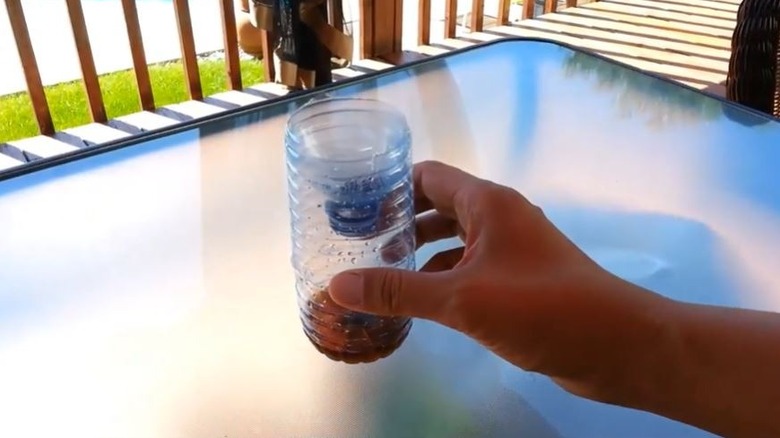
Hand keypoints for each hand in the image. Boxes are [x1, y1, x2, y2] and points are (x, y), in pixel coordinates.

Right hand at [328, 161, 670, 398]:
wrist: (616, 346)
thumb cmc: (541, 307)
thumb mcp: (461, 299)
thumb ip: (398, 291)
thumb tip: (337, 286)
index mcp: (488, 203)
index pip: (428, 176)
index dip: (389, 186)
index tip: (350, 206)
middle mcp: (499, 218)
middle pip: (437, 207)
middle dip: (399, 223)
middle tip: (355, 243)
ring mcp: (511, 251)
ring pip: (453, 243)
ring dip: (418, 255)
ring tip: (376, 273)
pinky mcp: (518, 282)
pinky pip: (468, 271)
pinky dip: (441, 280)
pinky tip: (416, 302)